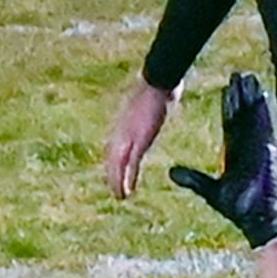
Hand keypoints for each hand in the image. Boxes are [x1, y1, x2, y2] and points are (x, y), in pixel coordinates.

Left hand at [102, 78, 175, 199]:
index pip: (115, 148)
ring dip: (117, 183)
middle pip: (112, 159)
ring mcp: (128, 137)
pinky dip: (128, 179)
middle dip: (113, 177)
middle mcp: (121, 132)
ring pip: (117, 166)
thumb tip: (164, 100)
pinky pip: (130, 165)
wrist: (157, 80)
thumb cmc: (157, 86)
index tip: (115, 174)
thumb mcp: (151, 101)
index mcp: (124, 124)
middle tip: (115, 192)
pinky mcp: (138, 141)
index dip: (115, 163)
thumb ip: (152, 108)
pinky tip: (127, 191)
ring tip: (120, 197)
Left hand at [168, 71, 276, 246]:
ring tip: (248, 78)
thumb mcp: (210, 191)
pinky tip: (261, 96)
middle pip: (243, 115)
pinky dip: (263, 112)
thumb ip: (193, 179)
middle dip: (241, 95)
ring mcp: (259, 147)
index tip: (227, 88)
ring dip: (251, 98)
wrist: (259, 219)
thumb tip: (172, 172)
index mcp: (235, 152)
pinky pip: (264, 128)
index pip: (230, 123)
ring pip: (254, 117)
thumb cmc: (239, 208)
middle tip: (238, 75)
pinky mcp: (267, 151)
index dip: (228, 105)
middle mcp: (249, 146)